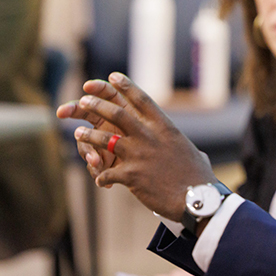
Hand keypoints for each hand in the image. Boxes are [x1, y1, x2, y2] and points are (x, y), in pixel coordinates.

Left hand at [56, 72, 215, 220]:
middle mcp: (149, 136)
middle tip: (84, 99)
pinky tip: (99, 179)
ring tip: (78, 133)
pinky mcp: (131, 175)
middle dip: (97, 105)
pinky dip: (101, 176)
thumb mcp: (191, 151)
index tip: (113, 76)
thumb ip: (183, 148)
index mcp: (164, 127)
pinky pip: (107, 173)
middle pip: (117, 113)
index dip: (126, 86)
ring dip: (89, 135)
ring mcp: (138, 155)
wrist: (197, 198)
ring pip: (105, 138)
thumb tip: (196, 153)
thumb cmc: (198, 176)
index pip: (142, 100)